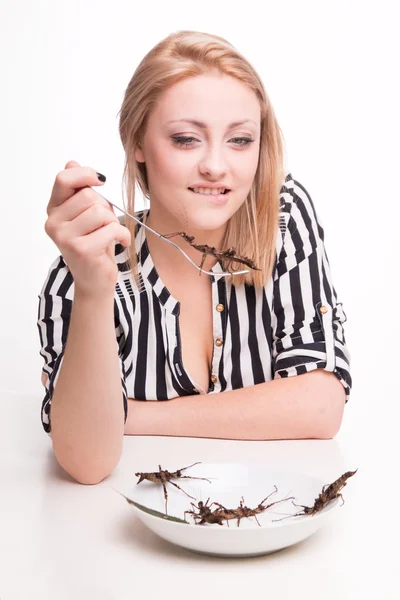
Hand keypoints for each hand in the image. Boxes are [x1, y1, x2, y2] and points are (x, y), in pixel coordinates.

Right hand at [44, 160, 130, 296]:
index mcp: (53, 209)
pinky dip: (122, 234)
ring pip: (100, 211)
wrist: (94, 279)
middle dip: (105, 206)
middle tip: (106, 222)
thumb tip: (72, 163)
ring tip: (111, 233)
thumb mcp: (86, 214)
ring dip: (113, 221)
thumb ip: (79, 190)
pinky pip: (110, 229)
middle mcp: (53, 223)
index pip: (63, 179)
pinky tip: (120, 242)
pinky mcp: (81, 250)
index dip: (85, 175)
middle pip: (88, 195)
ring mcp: (65, 237)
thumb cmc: (94, 244)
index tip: (101, 181)